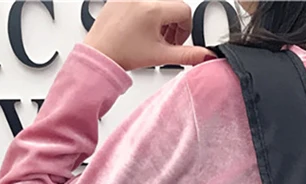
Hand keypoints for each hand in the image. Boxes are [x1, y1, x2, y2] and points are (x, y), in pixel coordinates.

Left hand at [84, 0, 212, 70]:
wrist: (99, 55)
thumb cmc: (122, 54)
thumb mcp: (161, 56)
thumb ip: (188, 56)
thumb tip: (206, 56)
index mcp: (153, 8)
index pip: (184, 10)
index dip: (185, 29)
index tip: (177, 41)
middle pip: (171, 5)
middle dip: (172, 24)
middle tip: (164, 41)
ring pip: (157, 3)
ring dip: (160, 19)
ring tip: (152, 37)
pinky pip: (141, 1)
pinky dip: (145, 14)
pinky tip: (139, 30)